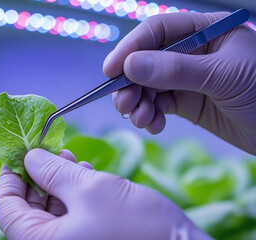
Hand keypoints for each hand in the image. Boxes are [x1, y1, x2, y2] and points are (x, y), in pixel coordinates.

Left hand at [0, 149, 210, 239]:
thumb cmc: (136, 227)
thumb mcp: (88, 189)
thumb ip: (52, 172)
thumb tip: (29, 157)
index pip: (5, 206)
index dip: (8, 175)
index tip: (18, 151)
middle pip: (27, 206)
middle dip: (37, 174)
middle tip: (49, 150)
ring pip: (49, 208)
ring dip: (56, 180)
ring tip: (70, 158)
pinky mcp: (88, 238)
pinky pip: (69, 215)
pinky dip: (72, 193)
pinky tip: (84, 174)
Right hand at [103, 11, 255, 154]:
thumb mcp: (222, 75)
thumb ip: (176, 70)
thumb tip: (130, 66)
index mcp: (204, 31)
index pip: (157, 31)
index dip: (130, 48)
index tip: (111, 70)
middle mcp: (191, 52)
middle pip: (145, 61)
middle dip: (131, 83)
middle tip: (124, 104)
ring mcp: (186, 78)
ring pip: (147, 86)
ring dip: (138, 103)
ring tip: (140, 119)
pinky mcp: (186, 102)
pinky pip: (157, 105)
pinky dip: (150, 116)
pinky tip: (154, 125)